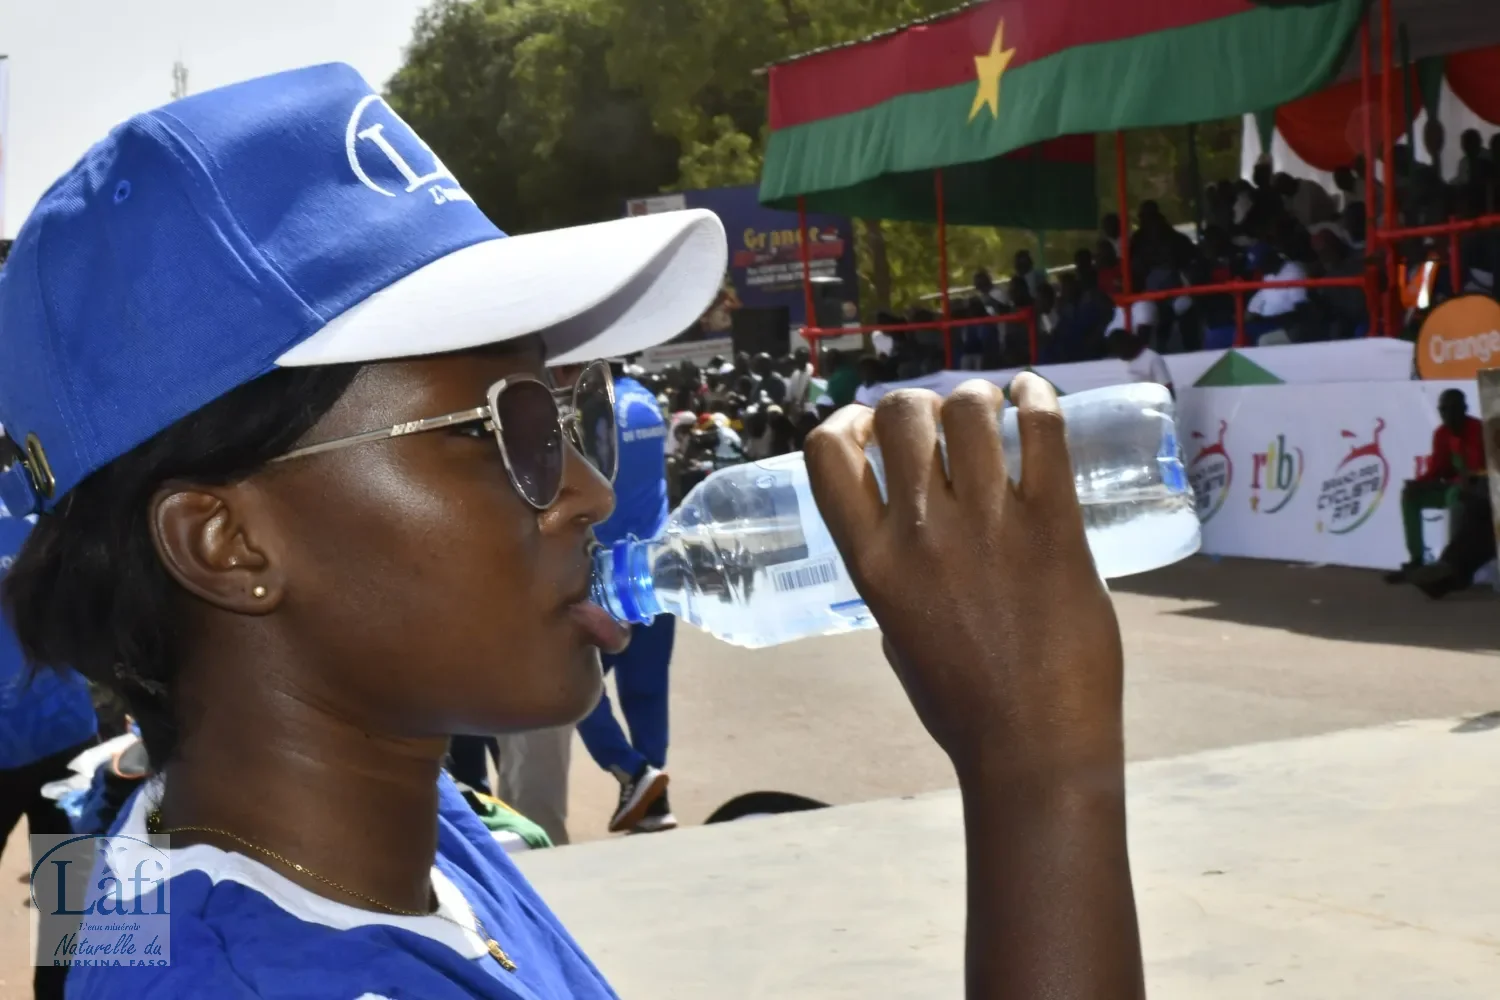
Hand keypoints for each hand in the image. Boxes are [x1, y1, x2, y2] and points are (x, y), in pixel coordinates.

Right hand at [804, 374, 1123, 780]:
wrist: (1034, 747)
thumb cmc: (960, 703)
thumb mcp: (893, 631)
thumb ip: (892, 571)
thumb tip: (906, 521)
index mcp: (871, 562)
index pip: (828, 454)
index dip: (845, 423)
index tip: (867, 426)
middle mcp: (922, 533)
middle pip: (902, 414)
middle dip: (917, 404)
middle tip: (940, 421)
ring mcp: (992, 525)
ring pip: (971, 409)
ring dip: (976, 399)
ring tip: (990, 412)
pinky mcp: (1056, 526)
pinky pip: (1044, 431)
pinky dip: (1036, 399)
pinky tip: (1032, 398)